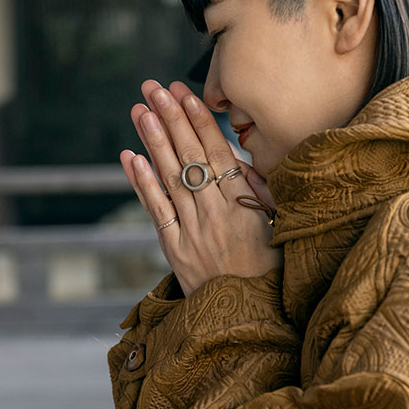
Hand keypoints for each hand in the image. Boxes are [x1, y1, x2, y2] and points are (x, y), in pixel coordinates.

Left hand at [121, 79, 279, 296]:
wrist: (250, 320)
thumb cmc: (271, 270)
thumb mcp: (279, 226)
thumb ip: (259, 191)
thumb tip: (239, 157)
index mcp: (244, 206)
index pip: (217, 153)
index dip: (199, 121)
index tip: (185, 94)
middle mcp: (215, 214)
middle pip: (189, 157)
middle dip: (170, 118)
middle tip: (153, 88)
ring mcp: (192, 231)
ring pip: (170, 178)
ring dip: (153, 141)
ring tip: (139, 110)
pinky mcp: (175, 249)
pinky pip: (156, 211)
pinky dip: (142, 183)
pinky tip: (130, 157)